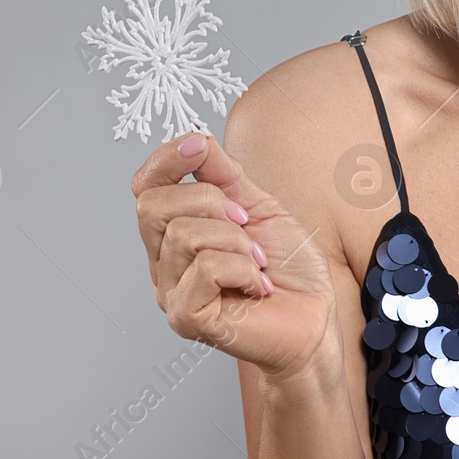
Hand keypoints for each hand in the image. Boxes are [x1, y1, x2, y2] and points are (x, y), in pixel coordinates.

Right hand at [132, 131, 338, 384]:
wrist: (314, 317)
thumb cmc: (287, 269)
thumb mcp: (258, 206)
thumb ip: (224, 175)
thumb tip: (197, 141)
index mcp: (174, 233)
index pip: (145, 187)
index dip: (166, 159)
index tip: (200, 146)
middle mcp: (163, 262)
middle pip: (153, 205)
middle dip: (210, 201)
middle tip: (244, 222)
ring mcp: (170, 292)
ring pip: (184, 234)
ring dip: (237, 240)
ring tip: (257, 261)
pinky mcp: (187, 317)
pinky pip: (206, 268)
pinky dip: (243, 268)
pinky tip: (257, 284)